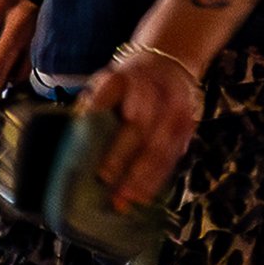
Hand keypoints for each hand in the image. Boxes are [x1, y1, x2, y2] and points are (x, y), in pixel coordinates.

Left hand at [82, 50, 203, 213]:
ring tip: (125, 199)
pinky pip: (173, 157)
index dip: (101, 105)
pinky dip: (157, 179)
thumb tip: (74, 138)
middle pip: (139, 125)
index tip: (88, 124)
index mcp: (126, 76)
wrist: (171, 65)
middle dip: (121, 155)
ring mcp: (175, 108)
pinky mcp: (188, 126)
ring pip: (159, 146)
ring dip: (141, 176)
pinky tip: (144, 197)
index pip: (112, 89)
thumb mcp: (107, 82)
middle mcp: (153, 90)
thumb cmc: (128, 83)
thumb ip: (92, 106)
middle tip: (104, 179)